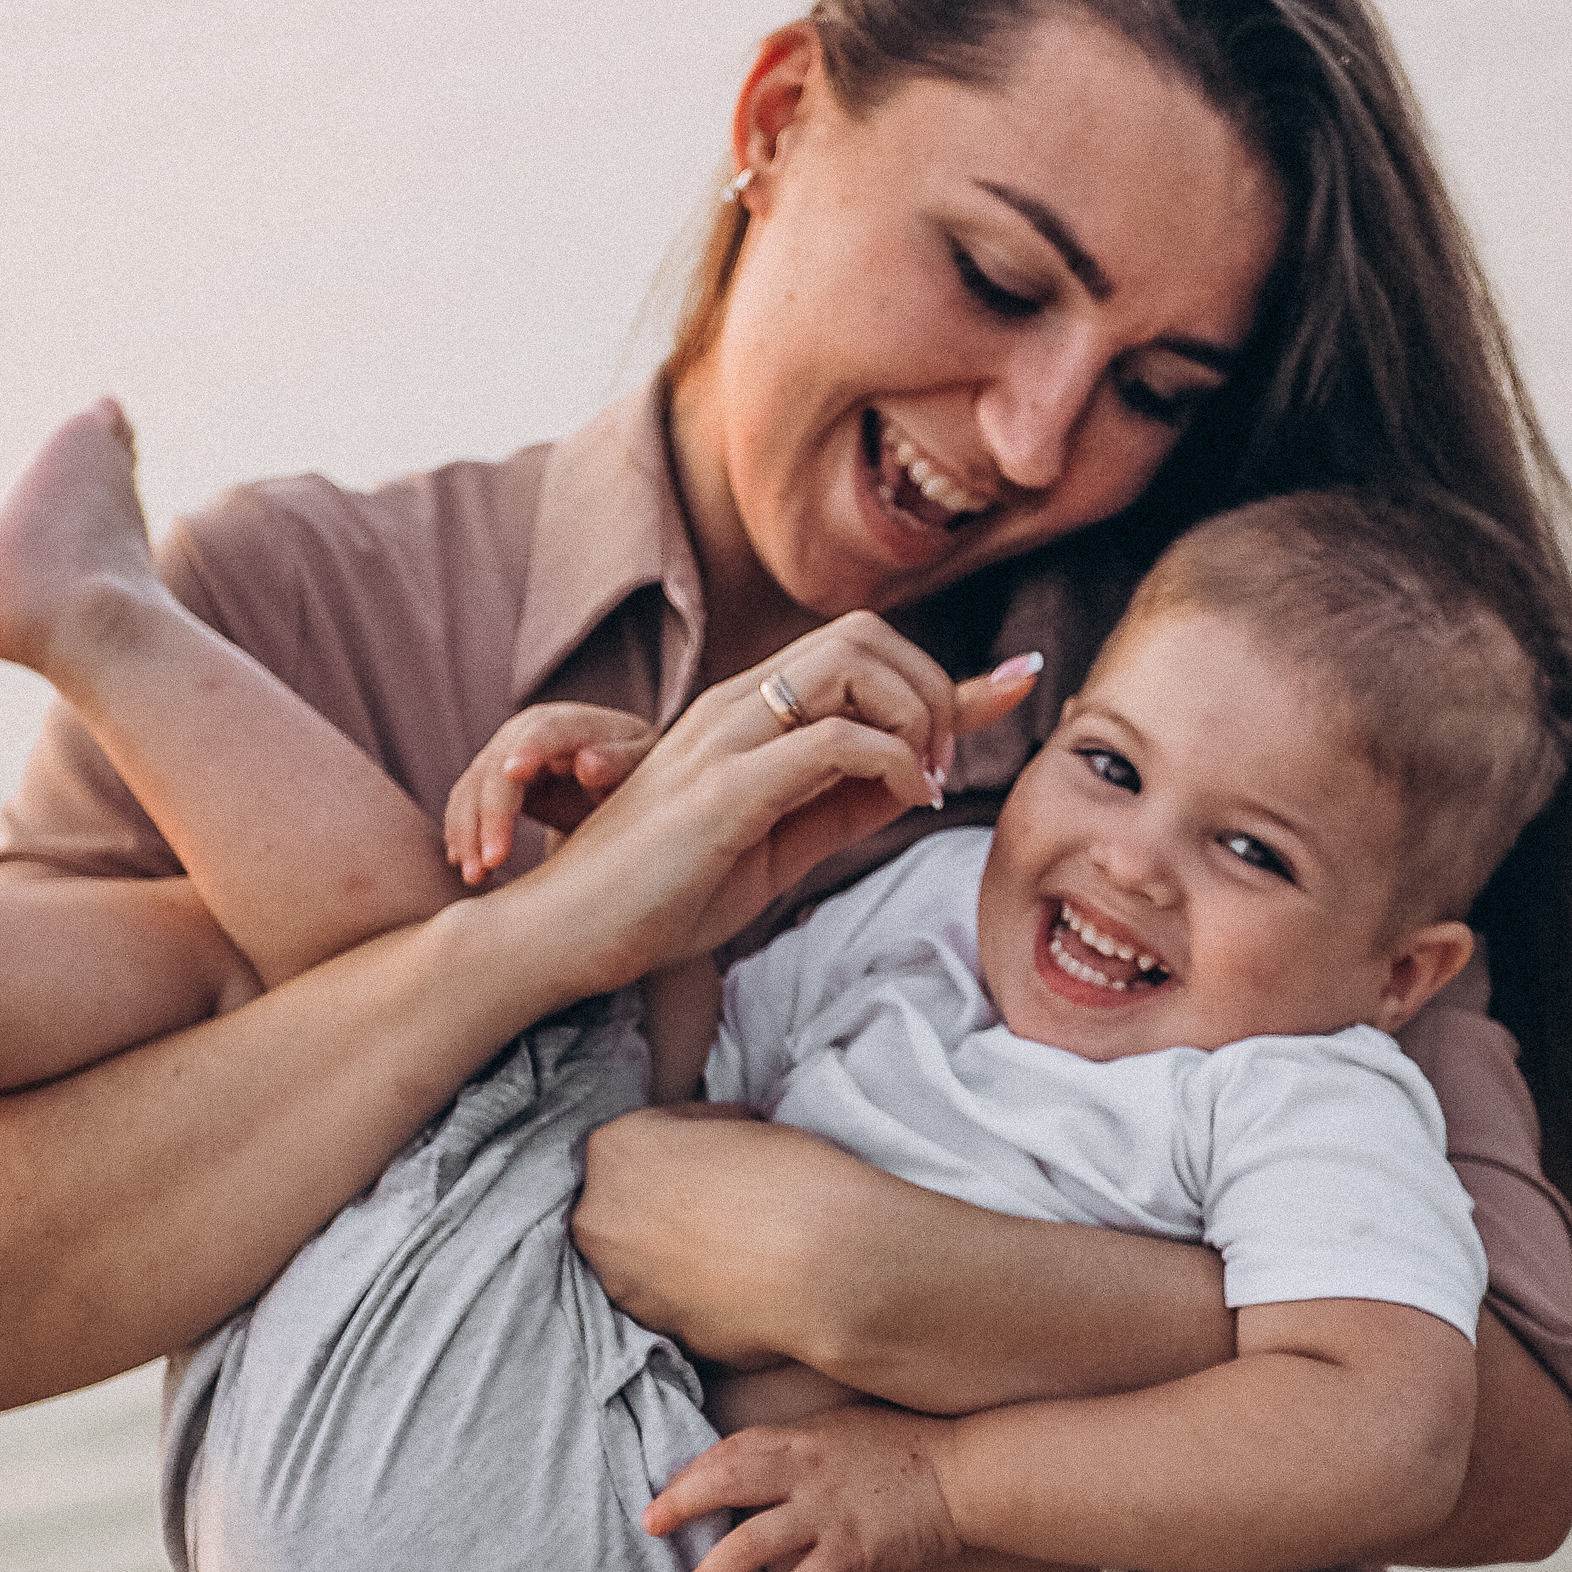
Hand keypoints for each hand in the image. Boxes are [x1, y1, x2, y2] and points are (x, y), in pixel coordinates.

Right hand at [445, 703, 657, 883]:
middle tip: (492, 860)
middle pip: (498, 766)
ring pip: (473, 787)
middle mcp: (528, 732)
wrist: (614, 777)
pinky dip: (460, 832)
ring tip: (475, 876)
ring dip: (467, 831)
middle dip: (491, 813)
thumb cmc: (635, 771)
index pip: (545, 730)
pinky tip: (462, 863)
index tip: (514, 773)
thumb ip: (619, 761)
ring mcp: (504, 754)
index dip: (528, 749)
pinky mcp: (490, 779)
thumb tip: (587, 764)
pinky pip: (466, 802)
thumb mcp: (641, 764)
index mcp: (570, 723)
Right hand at [492, 621, 1038, 994]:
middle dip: (932, 688)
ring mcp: (724, 741)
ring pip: (854, 664)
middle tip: (941, 769)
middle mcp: (732, 707)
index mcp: (742, 714)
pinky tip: (902, 800)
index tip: (1011, 691)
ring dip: (916, 716)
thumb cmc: (658, 897)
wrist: (560, 937)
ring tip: (922, 785)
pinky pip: (836, 740)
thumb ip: (843, 804)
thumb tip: (922, 776)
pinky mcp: (722, 790)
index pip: (856, 650)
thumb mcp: (775, 846)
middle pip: (864, 634)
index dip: (944, 669)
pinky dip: (893, 762)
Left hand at [579, 1109, 863, 1363]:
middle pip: (626, 1208)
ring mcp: (627, 1289)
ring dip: (679, 1258)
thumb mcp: (738, 1125)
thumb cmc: (790, 1178)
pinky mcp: (663, 1336)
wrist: (828, 1263)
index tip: (719, 1153)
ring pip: (647, 1266)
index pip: (641, 1140)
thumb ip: (697, 1141)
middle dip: (666, 1207)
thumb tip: (708, 1155)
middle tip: (725, 1203)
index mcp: (615, 1154)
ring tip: (740, 1249)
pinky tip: (750, 1285)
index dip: (687, 1145)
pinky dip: (706, 1300)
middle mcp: (602, 1224)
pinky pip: (681, 1309)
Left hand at [644, 1403, 966, 1571]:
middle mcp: (808, 1470)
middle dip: (682, 1504)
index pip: (735, 1449)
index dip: (696, 1469)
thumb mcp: (848, 1430)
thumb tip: (772, 1463)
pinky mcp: (854, 1550)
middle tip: (648, 1527)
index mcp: (805, 1438)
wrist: (967, 1470)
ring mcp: (828, 1511)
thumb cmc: (913, 1448)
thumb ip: (807, 1445)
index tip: (668, 1488)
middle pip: (727, 1482)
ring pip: (752, 1541)